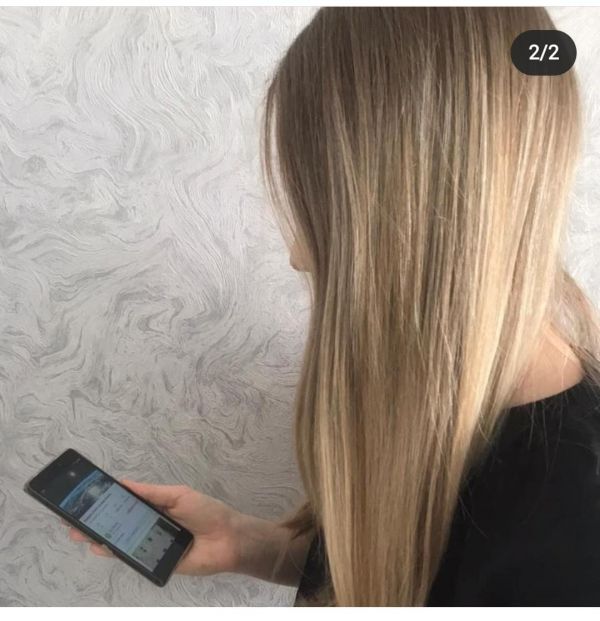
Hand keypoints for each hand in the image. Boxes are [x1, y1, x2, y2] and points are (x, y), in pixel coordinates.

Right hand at [64, 479, 242, 575]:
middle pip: (119, 524)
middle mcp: (150, 525)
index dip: (107, 501)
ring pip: (121, 541)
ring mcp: (151, 544)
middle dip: (96, 521)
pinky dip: (116, 553)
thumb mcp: (178, 495)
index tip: (85, 496)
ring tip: (80, 532)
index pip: (127, 503)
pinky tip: (101, 547)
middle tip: (72, 518)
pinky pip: (132, 557)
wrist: (228, 539)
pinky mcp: (155, 562)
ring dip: (100, 537)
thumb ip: (151, 492)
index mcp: (157, 507)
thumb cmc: (206, 512)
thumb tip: (124, 483)